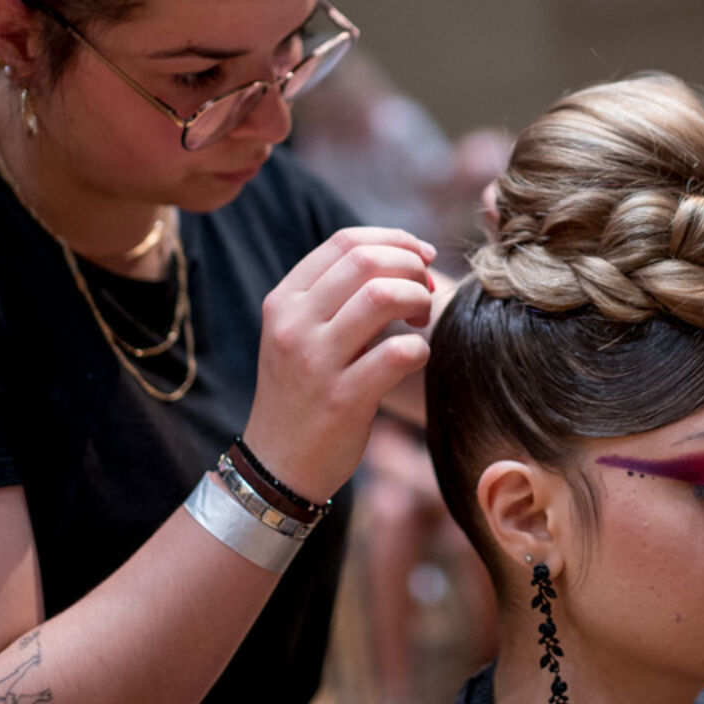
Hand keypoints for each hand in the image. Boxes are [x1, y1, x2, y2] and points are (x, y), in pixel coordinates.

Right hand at [243, 228, 435, 500]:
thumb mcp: (299, 334)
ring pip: (382, 297)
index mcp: (284, 300)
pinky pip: (398, 353)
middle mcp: (294, 324)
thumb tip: (404, 257)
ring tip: (421, 321)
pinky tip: (415, 357)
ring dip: (418, 300)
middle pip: (366, 261)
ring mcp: (316, 362)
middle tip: (425, 290)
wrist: (278, 464)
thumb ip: (336, 295)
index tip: (420, 255)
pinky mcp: (343, 399)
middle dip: (410, 267)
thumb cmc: (303, 391)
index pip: (344, 241)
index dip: (394, 239)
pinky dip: (419, 348)